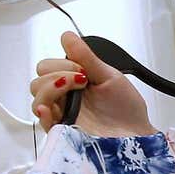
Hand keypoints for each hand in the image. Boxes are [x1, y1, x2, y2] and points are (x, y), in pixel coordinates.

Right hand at [29, 31, 154, 135]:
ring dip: (51, 90)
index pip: (47, 67)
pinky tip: (49, 108)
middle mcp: (64, 99)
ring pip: (37, 100)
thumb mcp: (109, 76)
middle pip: (37, 82)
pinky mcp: (65, 133)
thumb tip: (68, 36)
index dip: (61, 64)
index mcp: (73, 83)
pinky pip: (44, 124)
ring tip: (75, 92)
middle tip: (81, 81)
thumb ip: (86, 57)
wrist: (137, 136)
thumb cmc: (127, 110)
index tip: (82, 70)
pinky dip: (43, 114)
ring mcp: (63, 116)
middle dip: (56, 75)